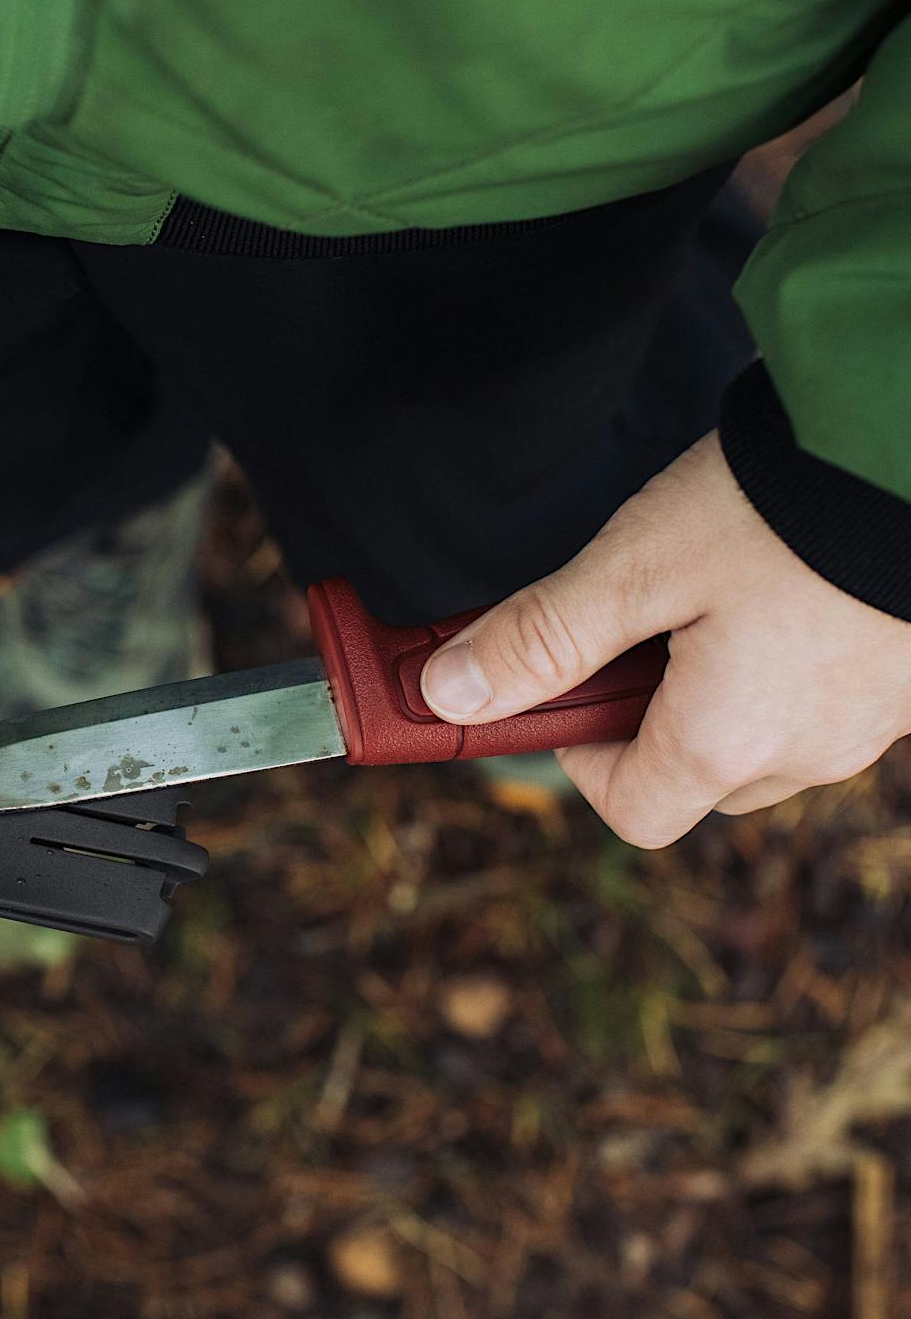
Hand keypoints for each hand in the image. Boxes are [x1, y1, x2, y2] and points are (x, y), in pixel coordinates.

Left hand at [419, 431, 910, 845]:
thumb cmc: (785, 506)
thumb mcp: (635, 567)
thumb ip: (540, 638)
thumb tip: (450, 693)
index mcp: (730, 744)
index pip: (633, 813)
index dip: (582, 758)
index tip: (569, 686)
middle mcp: (812, 753)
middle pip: (700, 777)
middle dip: (651, 716)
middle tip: (641, 620)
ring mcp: (877, 719)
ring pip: (770, 737)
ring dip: (724, 686)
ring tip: (720, 587)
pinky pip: (832, 695)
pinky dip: (792, 659)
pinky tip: (785, 583)